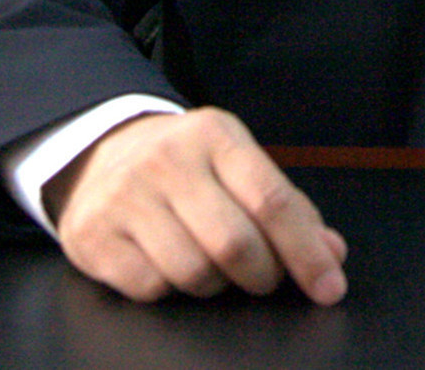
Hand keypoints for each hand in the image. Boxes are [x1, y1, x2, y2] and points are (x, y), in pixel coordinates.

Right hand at [47, 106, 348, 304]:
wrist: (100, 153)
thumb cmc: (186, 167)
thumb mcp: (237, 166)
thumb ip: (287, 208)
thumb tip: (331, 253)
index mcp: (215, 135)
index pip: (271, 200)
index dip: (306, 252)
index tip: (329, 286)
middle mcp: (167, 159)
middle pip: (235, 244)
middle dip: (263, 275)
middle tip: (264, 276)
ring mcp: (125, 196)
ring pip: (194, 273)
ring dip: (216, 284)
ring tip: (212, 263)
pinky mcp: (93, 233)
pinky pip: (151, 287)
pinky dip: (170, 289)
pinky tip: (167, 262)